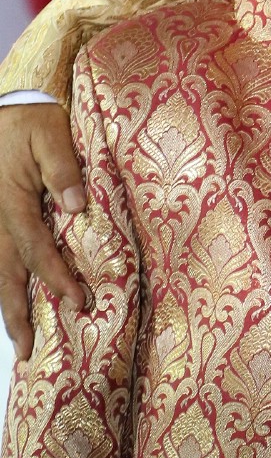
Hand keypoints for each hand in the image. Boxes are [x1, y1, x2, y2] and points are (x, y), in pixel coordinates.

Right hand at [0, 103, 85, 359]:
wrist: (6, 106)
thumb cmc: (30, 119)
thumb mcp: (49, 133)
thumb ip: (63, 169)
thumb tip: (76, 207)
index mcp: (15, 202)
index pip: (37, 249)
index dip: (56, 278)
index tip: (77, 303)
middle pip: (6, 275)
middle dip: (18, 314)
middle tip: (28, 352)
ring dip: (7, 307)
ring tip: (18, 342)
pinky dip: (3, 284)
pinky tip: (11, 305)